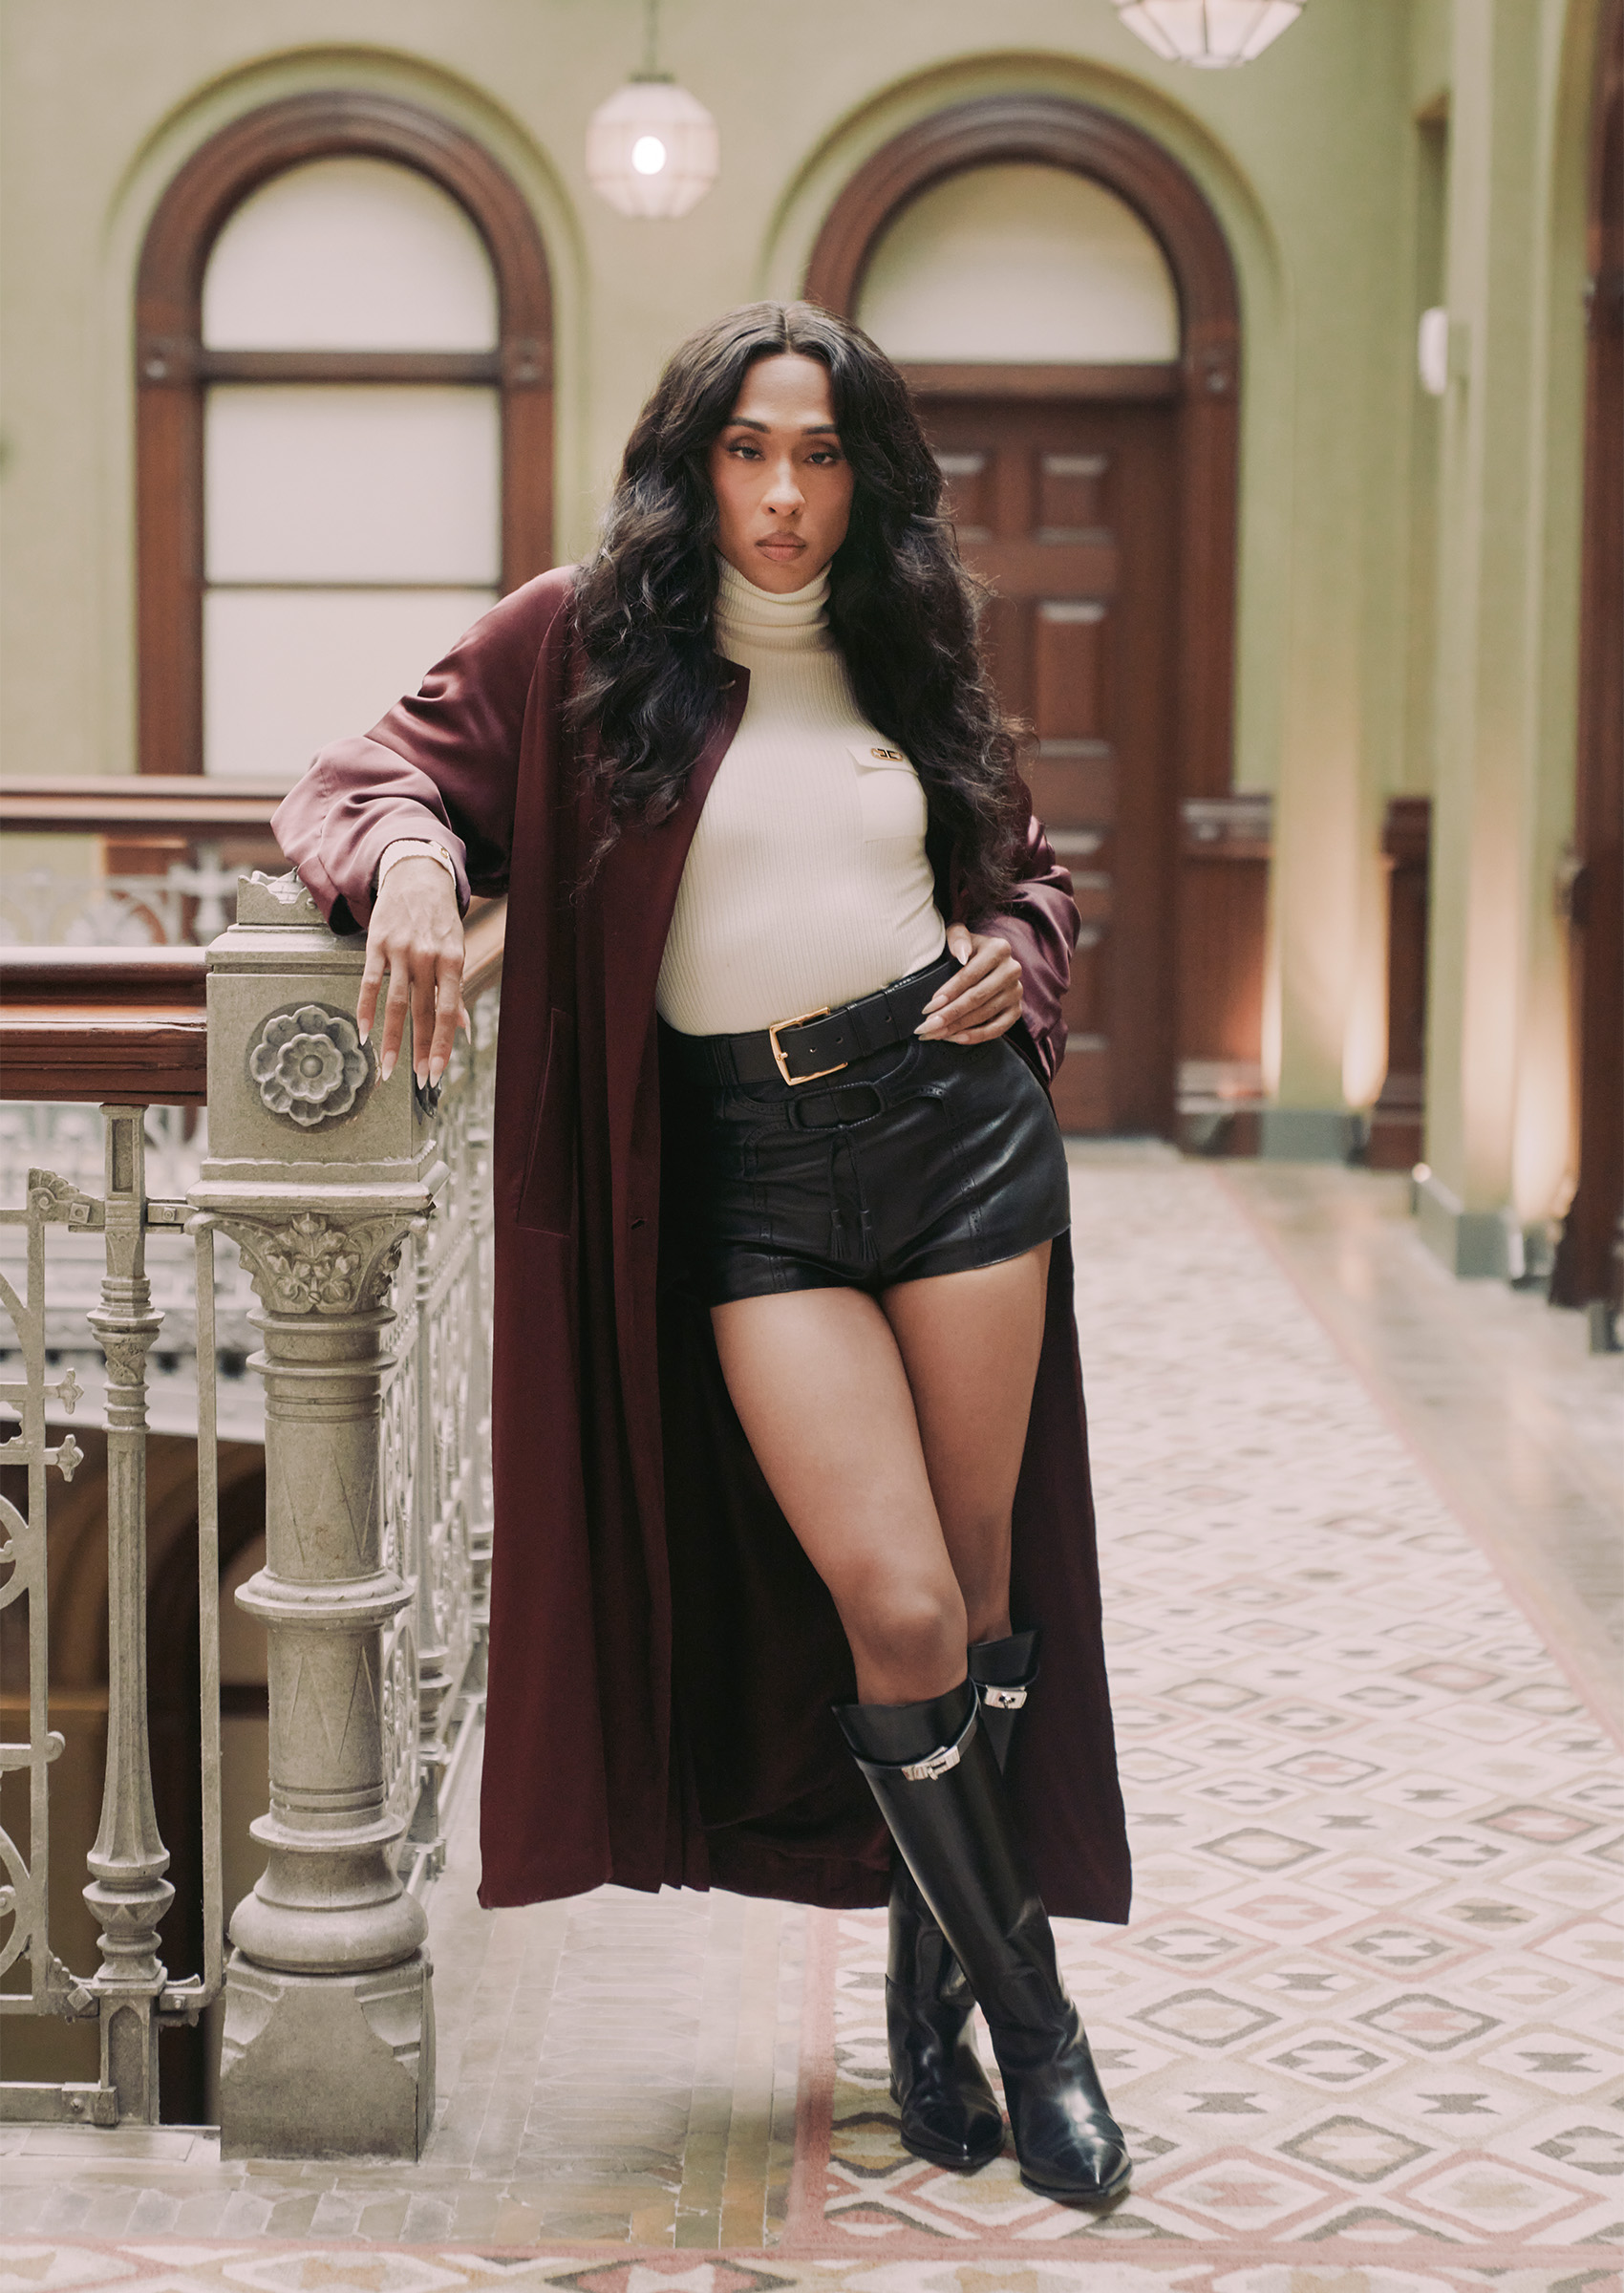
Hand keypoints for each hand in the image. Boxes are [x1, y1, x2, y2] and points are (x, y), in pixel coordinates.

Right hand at [357, 858, 467, 1087]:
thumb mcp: (456, 950)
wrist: (417, 876)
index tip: (437, 1073)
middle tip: (418, 1081)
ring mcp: (400, 950)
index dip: (443, 1045)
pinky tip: (364, 1034)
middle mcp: (427, 957)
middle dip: (421, 1050)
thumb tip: (464, 1031)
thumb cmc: (440, 920)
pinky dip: (366, 1010)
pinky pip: (369, 983)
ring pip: (395, 1003)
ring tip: (388, 1069)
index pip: (448, 1011)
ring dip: (391, 1039)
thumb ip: (456, 992)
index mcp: (452, 961)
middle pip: (422, 1013)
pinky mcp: (377, 944)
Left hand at [915, 926, 1022, 1044]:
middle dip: (949, 1014)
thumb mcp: (958, 934)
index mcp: (999, 949)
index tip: (928, 1007)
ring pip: (985, 1014)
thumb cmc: (965, 948)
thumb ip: (957, 937)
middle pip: (977, 997)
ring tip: (935, 1034)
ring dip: (958, 1027)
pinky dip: (977, 1036)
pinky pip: (998, 1028)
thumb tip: (962, 954)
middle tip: (927, 1027)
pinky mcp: (1017, 1010)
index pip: (970, 975)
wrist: (985, 960)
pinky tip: (956, 1038)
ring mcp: (1016, 992)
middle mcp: (1012, 970)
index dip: (949, 992)